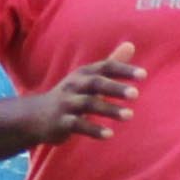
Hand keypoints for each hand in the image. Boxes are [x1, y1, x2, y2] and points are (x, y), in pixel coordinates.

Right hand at [26, 43, 145, 145]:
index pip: (105, 67)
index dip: (123, 70)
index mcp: (84, 74)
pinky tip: (109, 134)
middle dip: (115, 87)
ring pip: (88, 104)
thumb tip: (131, 45)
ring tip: (129, 115)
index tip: (143, 75)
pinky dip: (93, 129)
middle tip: (136, 94)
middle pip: (96, 83)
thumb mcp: (88, 78)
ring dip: (109, 109)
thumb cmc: (70, 95)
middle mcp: (75, 85)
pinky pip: (78, 125)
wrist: (36, 116)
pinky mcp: (61, 122)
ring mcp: (67, 104)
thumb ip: (111, 63)